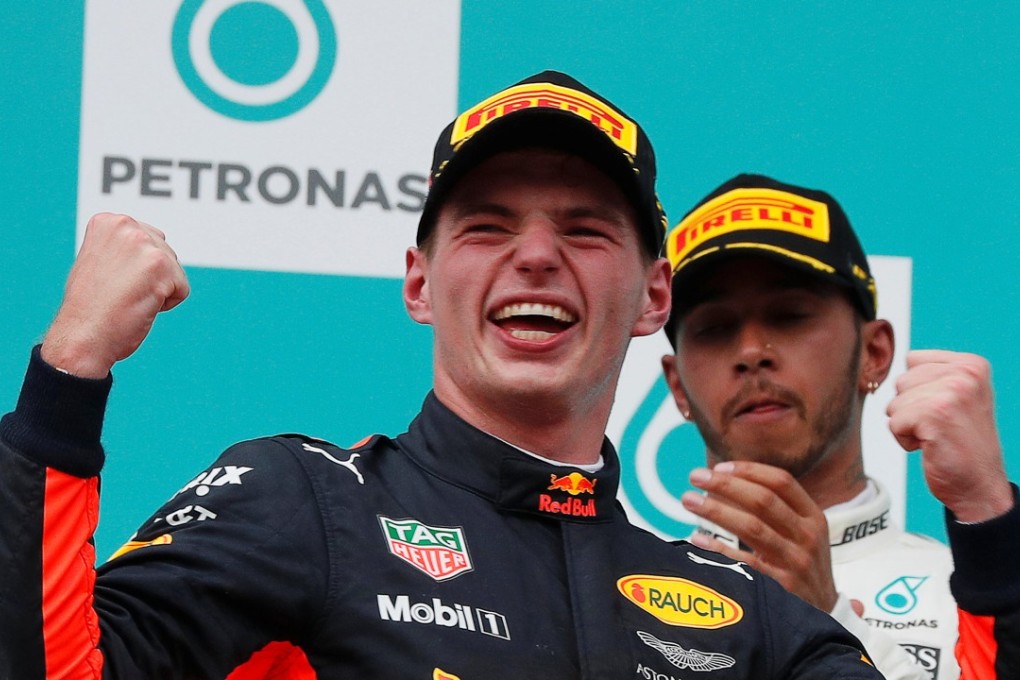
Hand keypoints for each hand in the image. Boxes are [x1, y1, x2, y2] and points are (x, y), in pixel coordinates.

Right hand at [41, 213, 189, 377]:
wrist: (82, 337)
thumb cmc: (90, 307)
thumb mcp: (101, 261)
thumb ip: (125, 248)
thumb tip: (150, 247)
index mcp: (109, 222)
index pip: (149, 241)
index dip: (135, 269)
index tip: (111, 280)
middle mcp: (126, 225)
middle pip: (165, 254)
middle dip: (150, 278)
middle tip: (120, 293)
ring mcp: (143, 243)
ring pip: (174, 271)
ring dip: (157, 290)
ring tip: (127, 298)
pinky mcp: (160, 265)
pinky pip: (181, 289)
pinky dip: (166, 304)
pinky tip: (139, 306)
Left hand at [682, 461, 838, 611]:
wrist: (825, 613)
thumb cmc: (802, 563)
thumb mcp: (803, 532)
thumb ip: (776, 508)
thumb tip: (727, 479)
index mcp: (813, 516)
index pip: (781, 481)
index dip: (749, 471)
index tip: (719, 467)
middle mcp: (807, 536)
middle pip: (763, 500)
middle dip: (726, 485)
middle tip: (695, 476)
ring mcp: (795, 561)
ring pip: (751, 527)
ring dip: (716, 511)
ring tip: (688, 500)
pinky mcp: (781, 586)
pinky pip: (744, 562)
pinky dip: (718, 548)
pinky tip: (697, 538)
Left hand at [887, 349, 1012, 522]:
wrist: (978, 485)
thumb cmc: (960, 443)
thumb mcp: (955, 396)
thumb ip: (931, 374)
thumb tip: (890, 357)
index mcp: (971, 364)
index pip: (912, 361)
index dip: (918, 390)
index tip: (945, 410)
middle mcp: (965, 373)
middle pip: (900, 381)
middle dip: (911, 408)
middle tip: (941, 427)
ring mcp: (951, 392)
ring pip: (895, 403)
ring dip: (908, 425)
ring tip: (937, 436)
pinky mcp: (934, 414)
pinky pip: (893, 422)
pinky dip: (904, 439)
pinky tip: (931, 446)